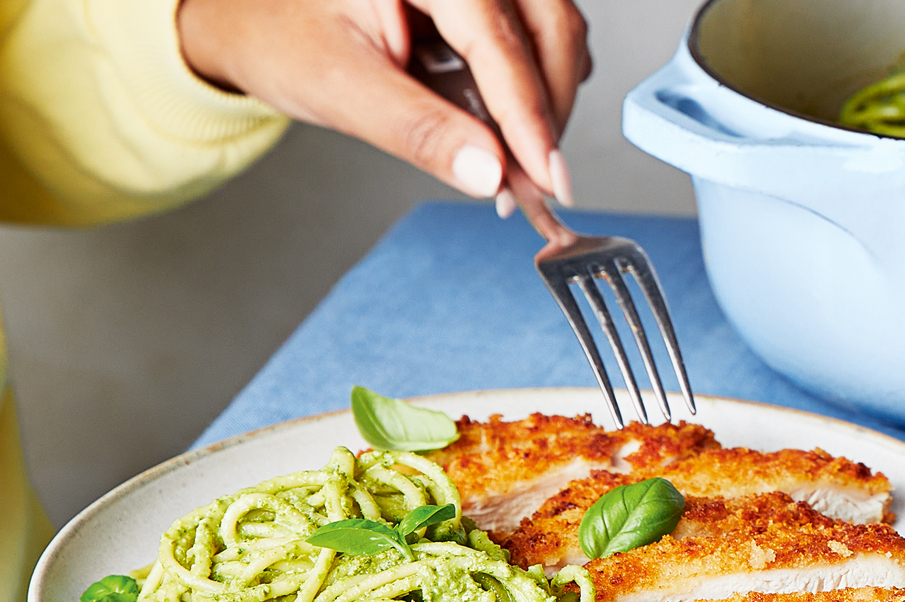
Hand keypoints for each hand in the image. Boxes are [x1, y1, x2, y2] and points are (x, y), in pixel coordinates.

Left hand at [177, 0, 590, 203]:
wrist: (257, 22)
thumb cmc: (283, 38)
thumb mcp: (343, 90)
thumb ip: (420, 131)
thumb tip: (489, 173)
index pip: (499, 39)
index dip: (529, 116)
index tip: (548, 179)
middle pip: (549, 27)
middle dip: (547, 113)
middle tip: (536, 185)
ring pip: (552, 35)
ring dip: (545, 106)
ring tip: (518, 170)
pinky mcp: (481, 6)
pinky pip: (532, 43)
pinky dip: (532, 95)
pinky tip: (509, 138)